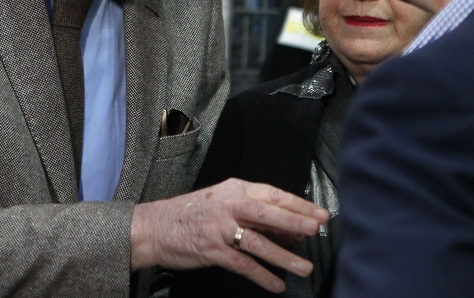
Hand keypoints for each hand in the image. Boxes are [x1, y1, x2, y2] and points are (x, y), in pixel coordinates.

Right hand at [130, 178, 329, 292]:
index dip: (298, 205)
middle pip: (268, 213)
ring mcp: (220, 228)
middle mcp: (229, 205)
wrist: (154, 226)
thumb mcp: (224, 203)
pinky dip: (262, 276)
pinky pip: (243, 264)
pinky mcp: (212, 250)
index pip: (273, 195)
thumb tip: (289, 229)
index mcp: (235, 190)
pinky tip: (276, 284)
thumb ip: (254, 212)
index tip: (320, 214)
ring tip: (304, 268)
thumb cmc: (192, 215)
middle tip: (317, 231)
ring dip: (283, 257)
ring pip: (258, 242)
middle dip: (296, 222)